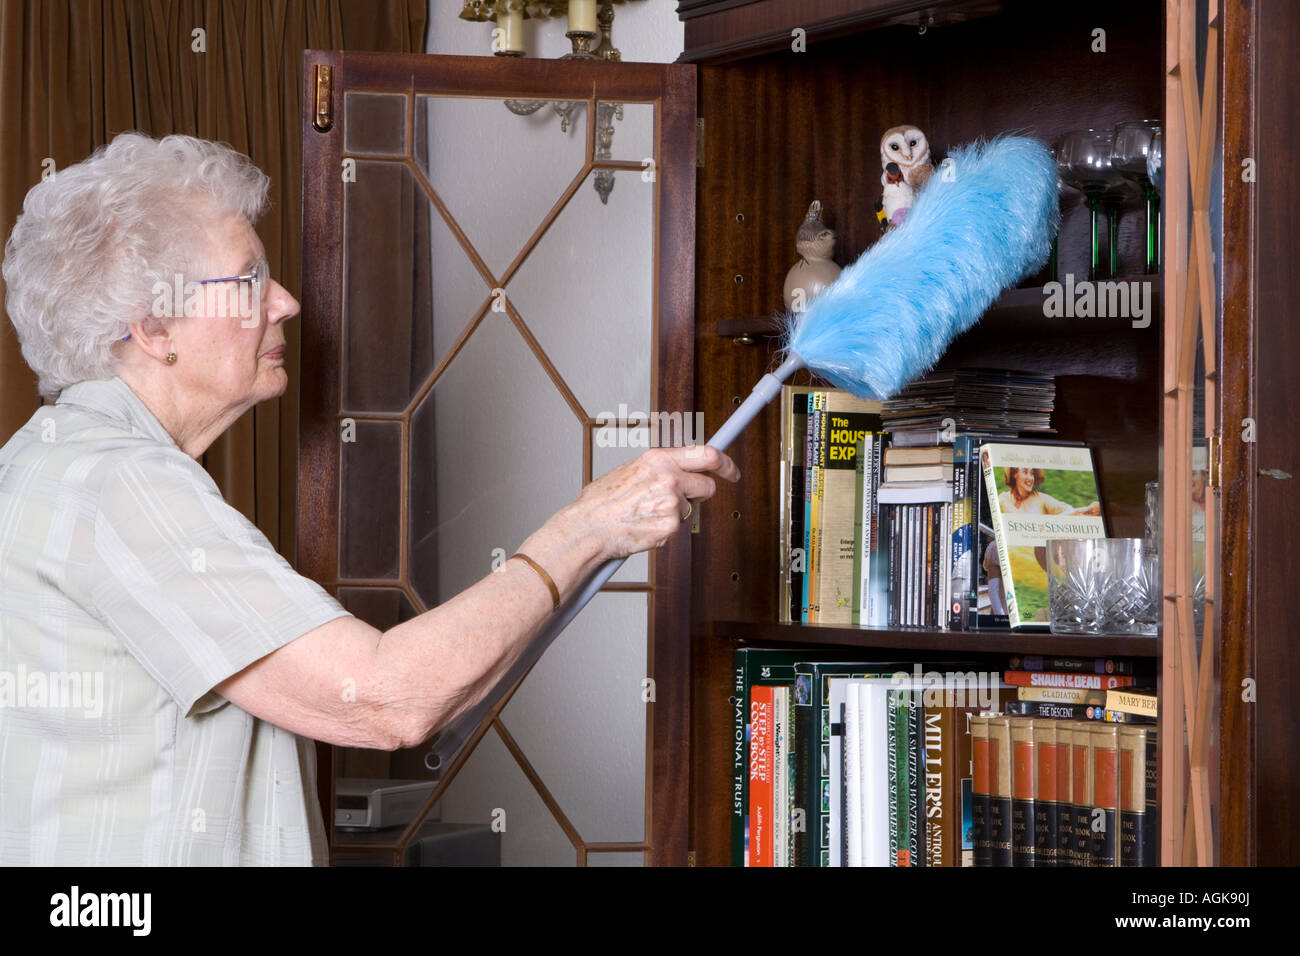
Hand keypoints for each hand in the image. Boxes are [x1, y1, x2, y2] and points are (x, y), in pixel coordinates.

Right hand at [569, 445, 739, 559]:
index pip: (707, 454)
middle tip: (684, 499)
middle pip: (707, 485)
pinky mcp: (671, 525)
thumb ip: (658, 467)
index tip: (732, 471)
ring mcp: (671, 502)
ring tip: (647, 513)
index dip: (725, 463)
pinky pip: (678, 527)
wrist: (589, 527)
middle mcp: (668, 477)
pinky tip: (645, 525)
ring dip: (675, 513)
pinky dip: (665, 528)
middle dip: (700, 494)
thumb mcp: (630, 470)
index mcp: (657, 458)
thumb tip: (680, 469)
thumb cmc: (602, 502)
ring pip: (690, 509)